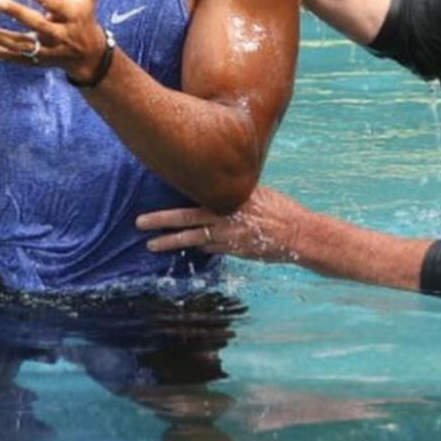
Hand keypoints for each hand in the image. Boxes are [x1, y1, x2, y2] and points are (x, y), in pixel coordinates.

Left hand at [0, 0, 109, 82]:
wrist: (88, 54)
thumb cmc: (84, 13)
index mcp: (71, 15)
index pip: (54, 4)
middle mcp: (59, 34)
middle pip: (37, 26)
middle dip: (18, 15)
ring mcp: (45, 50)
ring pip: (20, 45)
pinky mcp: (33, 60)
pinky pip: (10, 56)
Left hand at [137, 186, 303, 261]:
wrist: (300, 233)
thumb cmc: (281, 209)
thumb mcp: (257, 192)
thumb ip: (235, 193)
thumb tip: (217, 189)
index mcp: (229, 197)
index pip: (195, 195)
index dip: (175, 198)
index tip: (157, 196)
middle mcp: (226, 216)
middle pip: (186, 218)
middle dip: (161, 221)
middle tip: (140, 223)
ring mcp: (229, 236)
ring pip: (193, 239)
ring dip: (171, 242)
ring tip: (151, 246)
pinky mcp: (234, 251)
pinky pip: (212, 249)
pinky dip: (201, 247)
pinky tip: (191, 247)